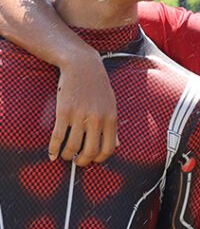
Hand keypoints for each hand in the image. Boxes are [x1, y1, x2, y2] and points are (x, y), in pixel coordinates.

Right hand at [50, 51, 117, 165]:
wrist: (82, 66)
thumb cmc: (98, 87)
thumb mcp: (111, 105)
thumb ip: (113, 126)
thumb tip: (117, 145)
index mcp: (111, 118)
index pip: (109, 148)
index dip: (100, 159)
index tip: (93, 160)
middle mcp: (97, 119)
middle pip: (90, 151)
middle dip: (83, 161)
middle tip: (77, 162)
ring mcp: (79, 116)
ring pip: (72, 146)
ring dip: (67, 156)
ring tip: (65, 156)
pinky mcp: (63, 111)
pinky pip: (58, 136)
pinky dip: (53, 149)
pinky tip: (52, 154)